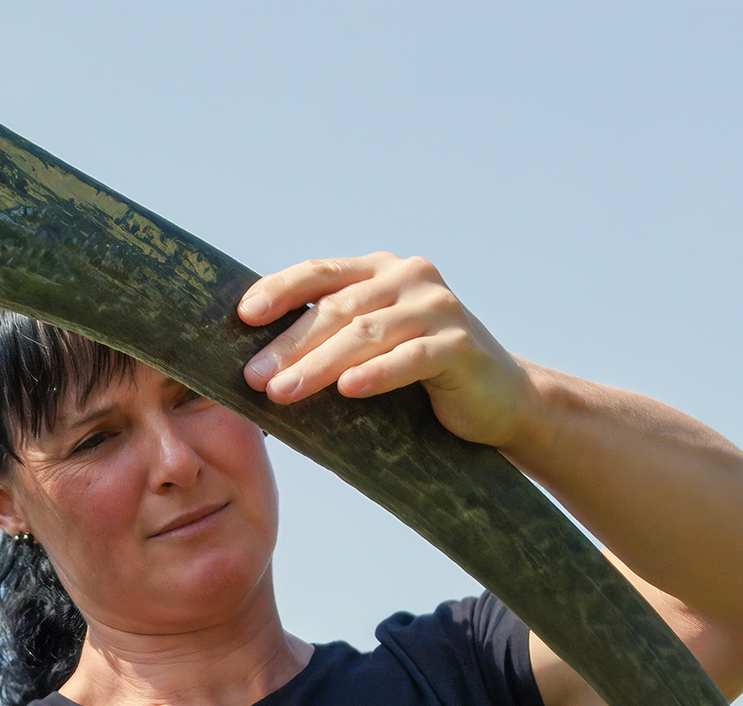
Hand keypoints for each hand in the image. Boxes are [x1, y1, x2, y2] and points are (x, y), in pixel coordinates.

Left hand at [240, 254, 538, 452]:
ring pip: (367, 333)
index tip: (243, 316)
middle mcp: (410, 277)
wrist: (500, 399)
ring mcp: (439, 307)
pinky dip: (377, 374)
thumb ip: (334, 333)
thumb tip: (258, 358)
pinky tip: (348, 389)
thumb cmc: (422, 374)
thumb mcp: (374, 344)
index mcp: (381, 269)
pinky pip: (411, 357)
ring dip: (319, 364)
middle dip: (291, 344)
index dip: (280, 290)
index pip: (321, 272)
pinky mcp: (461, 344)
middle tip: (252, 377)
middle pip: (338, 309)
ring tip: (283, 392)